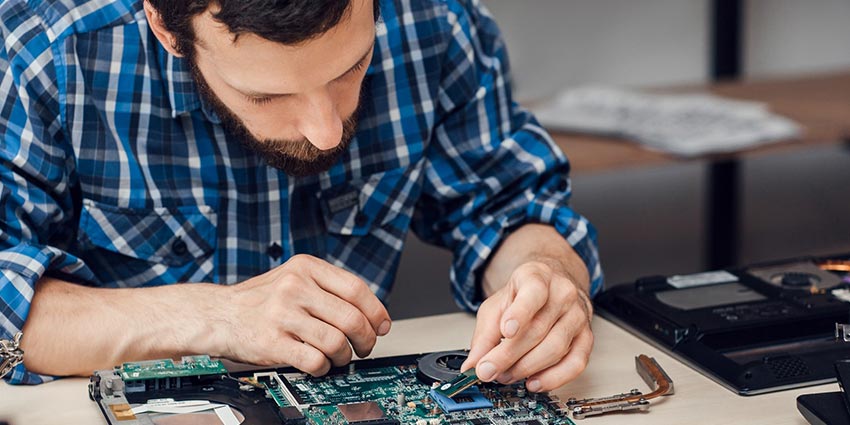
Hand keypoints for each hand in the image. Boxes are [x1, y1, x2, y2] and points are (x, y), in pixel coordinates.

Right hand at [215, 254, 390, 375]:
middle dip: (366, 339)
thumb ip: (328, 289)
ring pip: (336, 342)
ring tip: (339, 357)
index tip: (382, 326)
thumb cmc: (261, 300)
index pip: (356, 289)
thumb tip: (371, 314)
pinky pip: (315, 361)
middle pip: (351, 318)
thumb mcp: (294, 278)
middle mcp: (295, 287)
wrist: (218, 314)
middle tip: (365, 347)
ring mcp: (283, 315)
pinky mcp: (273, 343)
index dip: (376, 311)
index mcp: (306, 267)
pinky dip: (324, 367)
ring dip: (345, 356)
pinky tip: (319, 364)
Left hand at [461, 261, 592, 391]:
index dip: (520, 313)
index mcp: (538, 276)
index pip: (533, 292)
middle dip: (509, 355)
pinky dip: (553, 378)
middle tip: (489, 370)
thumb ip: (484, 335)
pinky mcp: (586, 338)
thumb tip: (473, 365)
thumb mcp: (496, 306)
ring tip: (505, 375)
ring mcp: (577, 316)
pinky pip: (575, 363)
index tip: (506, 331)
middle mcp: (563, 293)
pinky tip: (534, 382)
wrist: (551, 289)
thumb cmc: (524, 297)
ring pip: (555, 348)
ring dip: (526, 368)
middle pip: (538, 329)